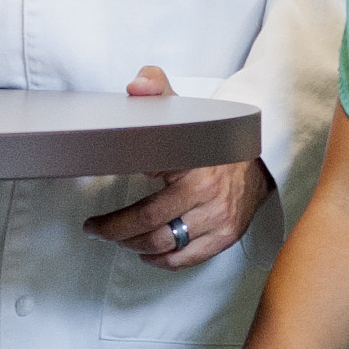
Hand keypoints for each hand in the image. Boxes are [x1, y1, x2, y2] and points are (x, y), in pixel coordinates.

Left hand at [83, 66, 274, 269]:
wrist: (256, 159)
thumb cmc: (210, 140)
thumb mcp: (182, 110)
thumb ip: (156, 89)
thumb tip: (135, 87)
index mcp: (194, 168)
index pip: (147, 206)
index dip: (115, 220)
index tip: (92, 222)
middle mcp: (209, 197)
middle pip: (152, 229)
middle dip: (117, 234)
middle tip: (97, 231)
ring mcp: (219, 220)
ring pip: (167, 246)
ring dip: (136, 247)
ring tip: (119, 240)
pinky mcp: (226, 235)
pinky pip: (188, 258)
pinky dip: (164, 261)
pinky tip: (147, 254)